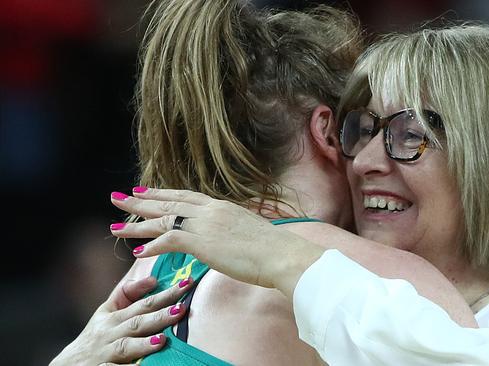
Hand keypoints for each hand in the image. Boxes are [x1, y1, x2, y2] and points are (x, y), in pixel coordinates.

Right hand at [50, 275, 192, 365]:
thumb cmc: (95, 336)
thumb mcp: (107, 312)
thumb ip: (128, 294)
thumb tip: (153, 279)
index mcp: (114, 317)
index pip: (144, 303)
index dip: (165, 294)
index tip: (186, 284)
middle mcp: (110, 333)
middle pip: (137, 323)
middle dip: (159, 316)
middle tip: (181, 309)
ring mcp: (105, 354)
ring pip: (125, 347)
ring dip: (143, 344)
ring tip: (162, 340)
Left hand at [109, 187, 323, 296]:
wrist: (282, 254)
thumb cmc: (273, 249)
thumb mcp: (249, 233)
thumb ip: (232, 232)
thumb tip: (228, 239)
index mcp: (222, 207)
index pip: (186, 196)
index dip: (163, 194)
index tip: (145, 191)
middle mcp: (210, 210)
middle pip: (168, 202)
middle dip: (140, 201)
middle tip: (118, 197)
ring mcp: (205, 224)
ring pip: (163, 219)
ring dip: (137, 223)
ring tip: (116, 226)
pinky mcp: (202, 241)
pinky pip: (169, 240)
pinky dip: (153, 245)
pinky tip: (138, 252)